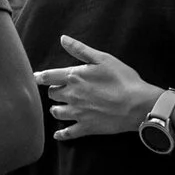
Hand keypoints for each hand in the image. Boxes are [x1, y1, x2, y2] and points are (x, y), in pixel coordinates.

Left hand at [33, 36, 160, 138]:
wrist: (137, 104)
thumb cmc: (123, 79)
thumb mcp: (103, 58)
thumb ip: (80, 49)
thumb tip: (63, 39)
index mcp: (74, 77)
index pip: (49, 76)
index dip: (41, 77)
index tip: (36, 78)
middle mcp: (72, 95)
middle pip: (53, 94)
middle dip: (53, 92)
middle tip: (56, 91)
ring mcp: (78, 113)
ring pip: (57, 112)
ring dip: (55, 109)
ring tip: (57, 108)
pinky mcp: (86, 127)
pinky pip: (68, 133)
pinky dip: (61, 134)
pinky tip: (57, 135)